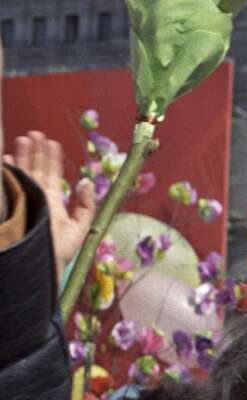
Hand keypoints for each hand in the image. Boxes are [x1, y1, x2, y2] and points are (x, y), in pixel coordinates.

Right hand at [6, 132, 97, 279]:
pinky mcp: (11, 207)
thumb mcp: (80, 228)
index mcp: (52, 200)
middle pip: (35, 169)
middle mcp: (36, 197)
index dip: (50, 158)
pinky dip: (8, 172)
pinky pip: (8, 186)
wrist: (39, 266)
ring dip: (23, 157)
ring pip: (22, 174)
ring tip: (23, 138)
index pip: (51, 174)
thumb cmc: (59, 251)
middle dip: (35, 151)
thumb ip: (85, 205)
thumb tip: (85, 181)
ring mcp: (22, 200)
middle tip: (35, 133)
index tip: (50, 141)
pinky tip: (7, 160)